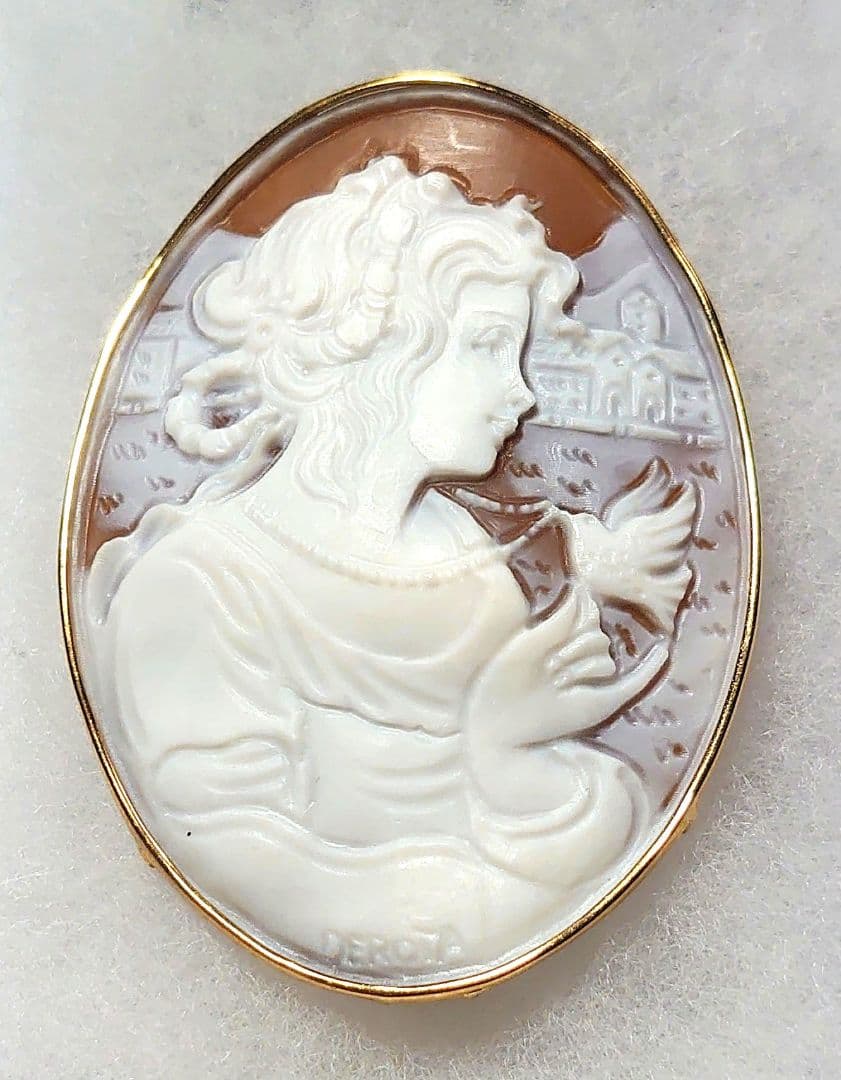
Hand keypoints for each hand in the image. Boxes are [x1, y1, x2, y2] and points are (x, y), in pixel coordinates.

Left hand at [465, 584, 667, 749]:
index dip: (570, 626)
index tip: (543, 643)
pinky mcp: (602, 702)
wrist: (499, 722)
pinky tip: (663, 651)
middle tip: (545, 669)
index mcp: (562, 639)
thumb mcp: (529, 644)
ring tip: (555, 682)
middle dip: (571, 649)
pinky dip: (650, 668)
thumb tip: (582, 589)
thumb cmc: (505, 680)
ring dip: (578, 668)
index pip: (587, 617)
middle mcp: (581, 657)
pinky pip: (634, 684)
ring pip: (603, 659)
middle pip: (596, 637)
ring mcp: (593, 680)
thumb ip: (560, 621)